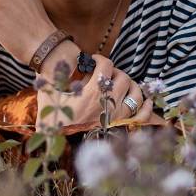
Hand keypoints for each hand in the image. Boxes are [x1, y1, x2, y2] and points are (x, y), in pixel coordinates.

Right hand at [35, 54, 154, 130]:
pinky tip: (147, 101)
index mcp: (91, 94)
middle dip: (115, 72)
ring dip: (131, 85)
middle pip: (123, 78)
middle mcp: (106, 104)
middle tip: (106, 73)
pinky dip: (147, 108)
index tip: (94, 60)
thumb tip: (54, 65)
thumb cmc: (53, 114)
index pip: (105, 67)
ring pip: (135, 94)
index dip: (100, 59)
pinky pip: (141, 116)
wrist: (57, 136)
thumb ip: (49, 79)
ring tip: (121, 83)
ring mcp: (116, 115)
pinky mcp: (120, 124)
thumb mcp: (48, 94)